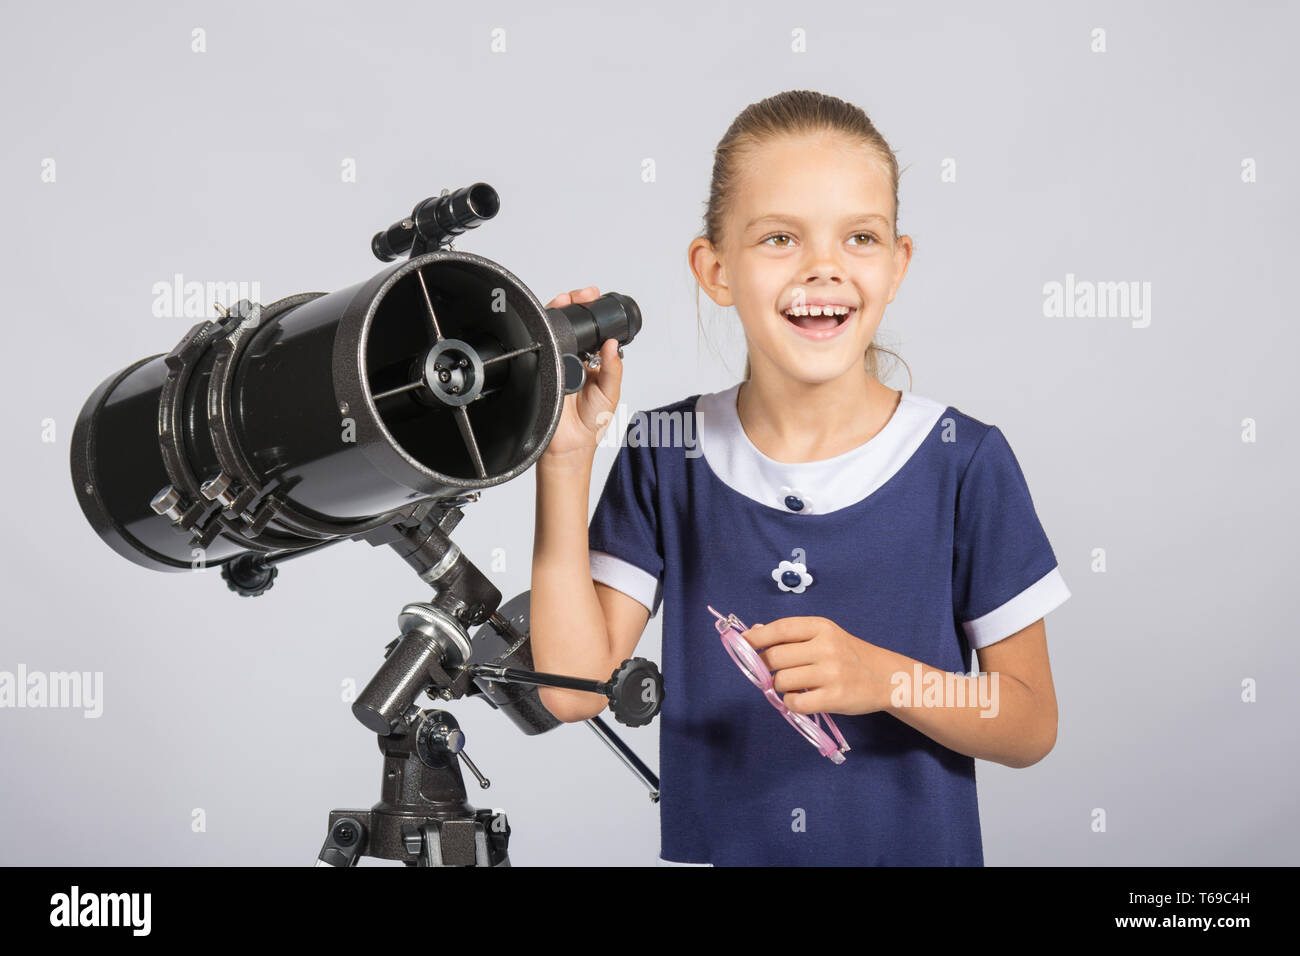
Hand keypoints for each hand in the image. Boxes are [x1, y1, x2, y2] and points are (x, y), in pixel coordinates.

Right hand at [539, 286, 623, 461]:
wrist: (567, 445)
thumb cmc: (589, 423)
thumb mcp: (610, 394)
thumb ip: (613, 370)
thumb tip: (613, 345)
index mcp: (592, 360)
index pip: (592, 330)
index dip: (593, 312)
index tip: (594, 298)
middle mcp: (573, 357)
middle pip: (570, 323)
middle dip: (574, 303)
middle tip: (580, 296)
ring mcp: (554, 361)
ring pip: (553, 330)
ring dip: (557, 312)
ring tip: (563, 301)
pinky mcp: (539, 367)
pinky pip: (539, 346)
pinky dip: (542, 332)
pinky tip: (548, 323)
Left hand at [742, 616, 900, 716]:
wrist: (884, 677)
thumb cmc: (847, 655)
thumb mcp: (824, 635)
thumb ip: (792, 634)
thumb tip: (754, 632)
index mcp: (821, 627)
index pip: (780, 629)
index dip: (757, 637)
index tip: (743, 642)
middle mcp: (826, 647)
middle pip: (775, 657)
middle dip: (766, 666)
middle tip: (774, 671)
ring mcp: (831, 674)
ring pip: (781, 681)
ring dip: (780, 686)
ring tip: (793, 685)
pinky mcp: (835, 698)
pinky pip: (795, 703)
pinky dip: (791, 702)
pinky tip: (801, 698)